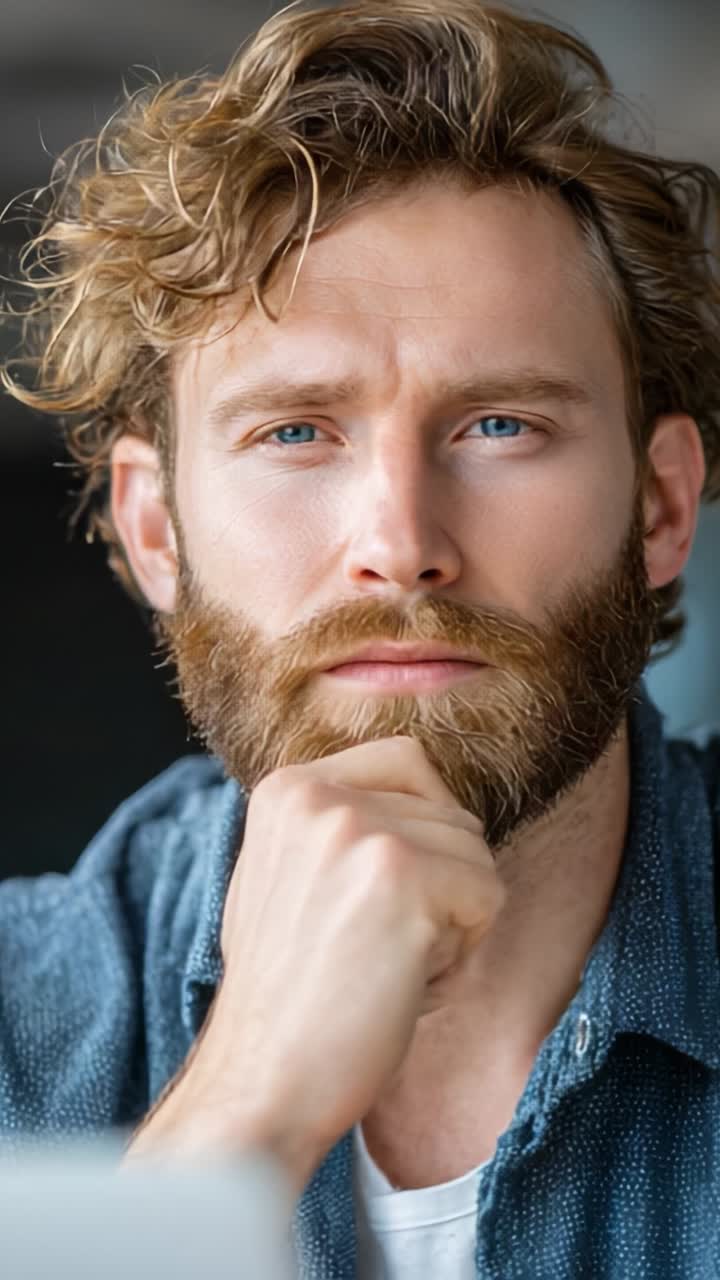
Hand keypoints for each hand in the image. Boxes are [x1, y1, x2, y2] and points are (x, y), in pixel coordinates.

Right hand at [125, 736, 504, 1190]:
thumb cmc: (287, 997)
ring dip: (452, 921)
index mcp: (286, 788)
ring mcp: (358, 832)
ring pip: (475, 854)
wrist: (263, 1084)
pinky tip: (406, 984)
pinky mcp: (403, 878)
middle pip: (451, 813)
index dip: (425, 831)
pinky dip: (463, 953)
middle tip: (378, 948)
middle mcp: (318, 795)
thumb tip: (421, 790)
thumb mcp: (286, 878)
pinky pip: (488, 897)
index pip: (407, 762)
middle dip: (439, 886)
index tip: (383, 899)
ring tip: (387, 965)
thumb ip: (334, 826)